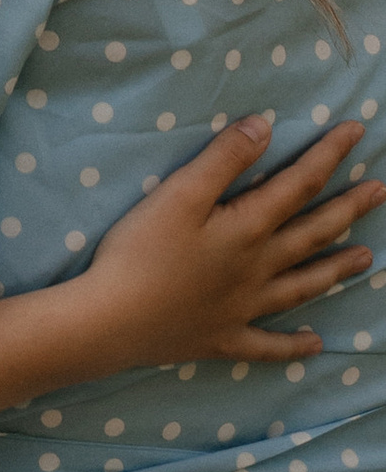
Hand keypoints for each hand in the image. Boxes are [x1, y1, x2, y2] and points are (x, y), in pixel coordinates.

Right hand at [75, 113, 381, 368]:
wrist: (113, 321)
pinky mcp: (223, 338)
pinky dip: (292, 346)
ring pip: (302, 286)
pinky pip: (267, 345)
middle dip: (348, 209)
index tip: (357, 131)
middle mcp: (258, 268)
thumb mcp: (178, 194)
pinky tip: (314, 345)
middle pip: (313, 234)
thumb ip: (223, 159)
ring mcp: (244, 307)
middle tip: (379, 192)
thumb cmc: (140, 253)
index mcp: (248, 228)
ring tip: (366, 260)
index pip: (299, 184)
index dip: (328, 155)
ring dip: (336, 270)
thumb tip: (265, 126)